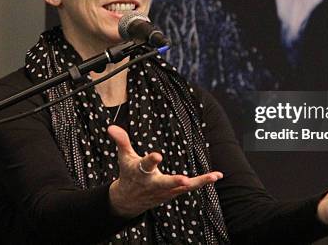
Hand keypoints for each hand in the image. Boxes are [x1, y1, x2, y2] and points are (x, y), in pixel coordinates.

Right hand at [107, 125, 221, 217]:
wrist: (128, 200)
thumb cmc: (128, 173)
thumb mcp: (124, 157)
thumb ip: (121, 141)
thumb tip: (111, 126)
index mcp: (140, 172)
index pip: (146, 165)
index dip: (151, 160)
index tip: (157, 155)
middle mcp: (153, 183)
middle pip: (164, 183)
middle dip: (174, 181)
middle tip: (184, 180)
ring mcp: (164, 190)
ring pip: (182, 187)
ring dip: (198, 182)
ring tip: (213, 176)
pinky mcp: (173, 193)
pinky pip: (189, 188)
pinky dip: (202, 182)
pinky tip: (216, 176)